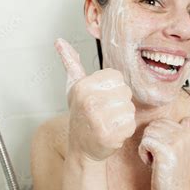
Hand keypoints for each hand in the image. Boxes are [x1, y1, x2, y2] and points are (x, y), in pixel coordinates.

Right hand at [54, 38, 136, 161]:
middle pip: (125, 92)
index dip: (113, 88)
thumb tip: (59, 41)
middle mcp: (89, 101)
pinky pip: (130, 124)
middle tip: (104, 112)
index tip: (101, 97)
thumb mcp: (74, 86)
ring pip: (129, 108)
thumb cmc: (81, 114)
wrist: (81, 148)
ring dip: (122, 117)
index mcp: (82, 86)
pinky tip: (112, 133)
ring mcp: (98, 120)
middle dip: (119, 102)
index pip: (117, 77)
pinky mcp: (108, 136)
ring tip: (108, 122)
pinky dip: (125, 130)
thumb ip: (71, 63)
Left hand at [138, 116, 189, 189]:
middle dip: (151, 141)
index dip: (157, 137)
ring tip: (158, 161)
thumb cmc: (173, 173)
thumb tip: (189, 118)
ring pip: (147, 133)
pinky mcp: (166, 150)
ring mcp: (176, 141)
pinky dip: (143, 154)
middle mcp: (184, 134)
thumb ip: (183, 133)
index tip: (167, 153)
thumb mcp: (182, 149)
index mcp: (188, 132)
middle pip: (152, 126)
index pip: (161, 121)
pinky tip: (154, 165)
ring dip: (147, 148)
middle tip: (161, 158)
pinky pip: (144, 143)